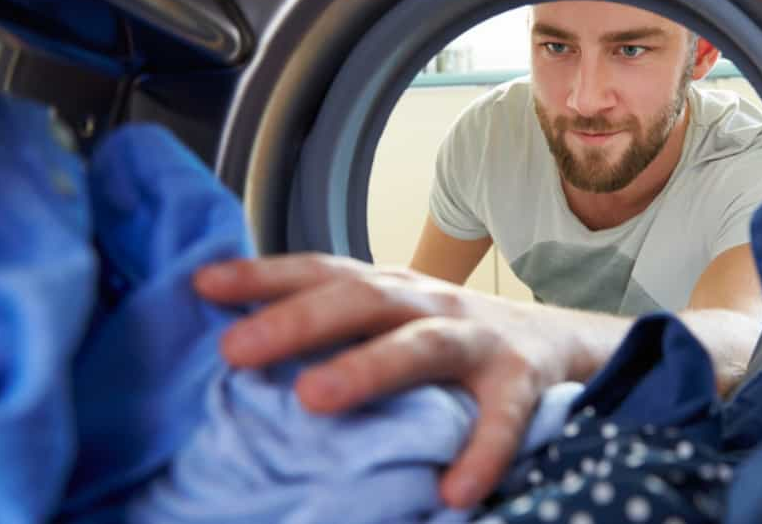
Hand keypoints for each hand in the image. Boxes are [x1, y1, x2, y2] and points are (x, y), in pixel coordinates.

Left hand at [193, 253, 579, 507]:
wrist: (558, 341)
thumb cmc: (451, 335)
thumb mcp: (394, 319)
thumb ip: (334, 325)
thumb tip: (235, 341)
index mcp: (391, 288)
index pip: (322, 272)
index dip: (264, 275)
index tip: (203, 284)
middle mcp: (430, 302)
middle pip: (361, 300)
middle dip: (298, 320)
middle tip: (236, 348)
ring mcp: (478, 338)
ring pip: (423, 345)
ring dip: (369, 367)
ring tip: (314, 398)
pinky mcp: (521, 381)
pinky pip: (502, 418)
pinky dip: (481, 452)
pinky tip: (454, 490)